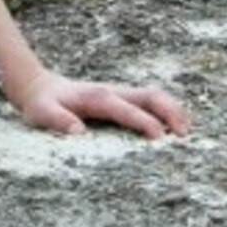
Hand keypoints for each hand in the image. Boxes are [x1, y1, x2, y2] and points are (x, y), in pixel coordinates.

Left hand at [9, 68, 190, 139]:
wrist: (39, 87)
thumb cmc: (41, 105)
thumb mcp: (41, 113)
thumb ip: (57, 121)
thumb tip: (78, 132)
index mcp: (97, 97)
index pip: (126, 109)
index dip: (144, 122)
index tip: (159, 139)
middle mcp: (113, 91)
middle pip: (150, 95)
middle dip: (170, 111)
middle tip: (185, 135)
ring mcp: (120, 93)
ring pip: (154, 95)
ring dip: (173, 110)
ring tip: (187, 131)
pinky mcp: (123, 97)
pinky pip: (150, 100)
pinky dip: (167, 110)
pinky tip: (177, 126)